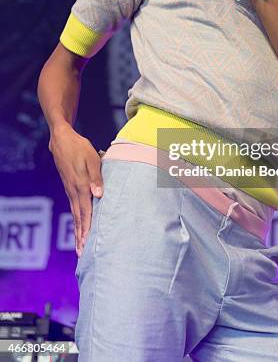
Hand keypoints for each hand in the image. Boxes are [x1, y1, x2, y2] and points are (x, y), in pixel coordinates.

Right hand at [49, 123, 103, 256]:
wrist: (62, 140)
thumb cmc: (80, 148)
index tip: (88, 244)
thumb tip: (99, 194)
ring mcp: (70, 191)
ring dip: (78, 231)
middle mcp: (74, 192)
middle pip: (79, 219)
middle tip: (82, 254)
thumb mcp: (92, 159)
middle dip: (81, 237)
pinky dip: (76, 221)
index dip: (88, 229)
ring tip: (79, 247)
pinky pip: (74, 208)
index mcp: (81, 186)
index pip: (86, 212)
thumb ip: (96, 177)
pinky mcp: (70, 188)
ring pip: (75, 215)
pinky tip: (79, 227)